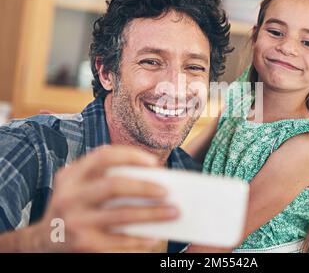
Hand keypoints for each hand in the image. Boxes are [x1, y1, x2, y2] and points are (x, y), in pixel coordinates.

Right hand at [28, 145, 178, 251]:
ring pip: (122, 215)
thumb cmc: (73, 204)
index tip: (154, 163)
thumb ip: (103, 175)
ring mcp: (77, 222)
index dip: (130, 156)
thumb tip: (151, 177)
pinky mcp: (84, 244)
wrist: (43, 240)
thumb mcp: (77, 183)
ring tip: (173, 212)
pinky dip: (140, 238)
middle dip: (145, 187)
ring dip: (152, 214)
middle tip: (167, 191)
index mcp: (72, 175)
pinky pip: (119, 240)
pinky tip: (155, 235)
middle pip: (114, 185)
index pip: (103, 156)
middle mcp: (71, 196)